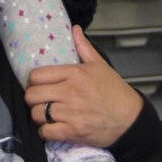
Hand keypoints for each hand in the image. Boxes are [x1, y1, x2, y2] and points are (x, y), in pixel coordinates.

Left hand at [25, 26, 142, 147]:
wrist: (129, 118)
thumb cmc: (114, 91)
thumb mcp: (99, 65)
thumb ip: (83, 47)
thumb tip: (74, 29)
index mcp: (74, 73)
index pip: (37, 75)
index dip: (33, 81)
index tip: (38, 84)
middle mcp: (70, 92)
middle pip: (32, 95)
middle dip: (33, 98)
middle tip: (40, 99)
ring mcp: (70, 113)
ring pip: (36, 114)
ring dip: (39, 115)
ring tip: (46, 113)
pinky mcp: (72, 131)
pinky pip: (45, 132)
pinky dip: (45, 132)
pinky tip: (52, 127)